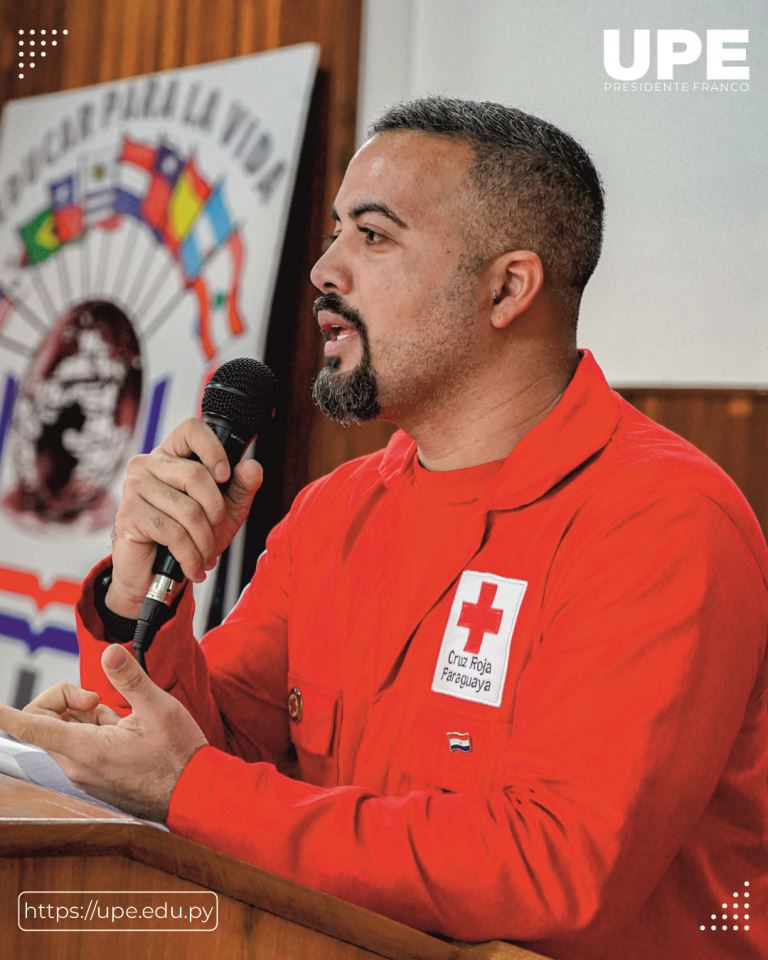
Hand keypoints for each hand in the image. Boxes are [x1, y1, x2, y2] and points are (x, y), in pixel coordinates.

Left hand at [0, 644, 207, 820]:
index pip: (32, 729)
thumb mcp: (159, 708)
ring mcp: (84, 775)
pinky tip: (122, 734)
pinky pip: (78, 747)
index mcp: (88, 749)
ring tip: (121, 721)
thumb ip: (129, 678)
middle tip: (98, 698)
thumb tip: (109, 652)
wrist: (193, 793)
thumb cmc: (179, 754)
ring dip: (85, 717)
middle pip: (46, 723)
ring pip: (64, 734)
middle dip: (66, 701)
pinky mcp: (93, 778)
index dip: (7, 716)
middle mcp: (78, 766)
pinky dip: (93, 731)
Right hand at [108, 417, 263, 617]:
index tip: (225, 476)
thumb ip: (242, 487)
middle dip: (216, 512)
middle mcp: (148, 464)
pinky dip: (190, 555)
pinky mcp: (128, 515)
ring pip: (188, 509)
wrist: (156, 576)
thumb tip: (252, 466)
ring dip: (205, 541)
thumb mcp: (225, 511)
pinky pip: (172, 532)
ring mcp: (134, 487)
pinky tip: (194, 567)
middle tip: (217, 532)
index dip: (213, 449)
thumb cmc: (189, 537)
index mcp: (172, 455)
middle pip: (196, 475)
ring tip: (206, 556)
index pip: (192, 429)